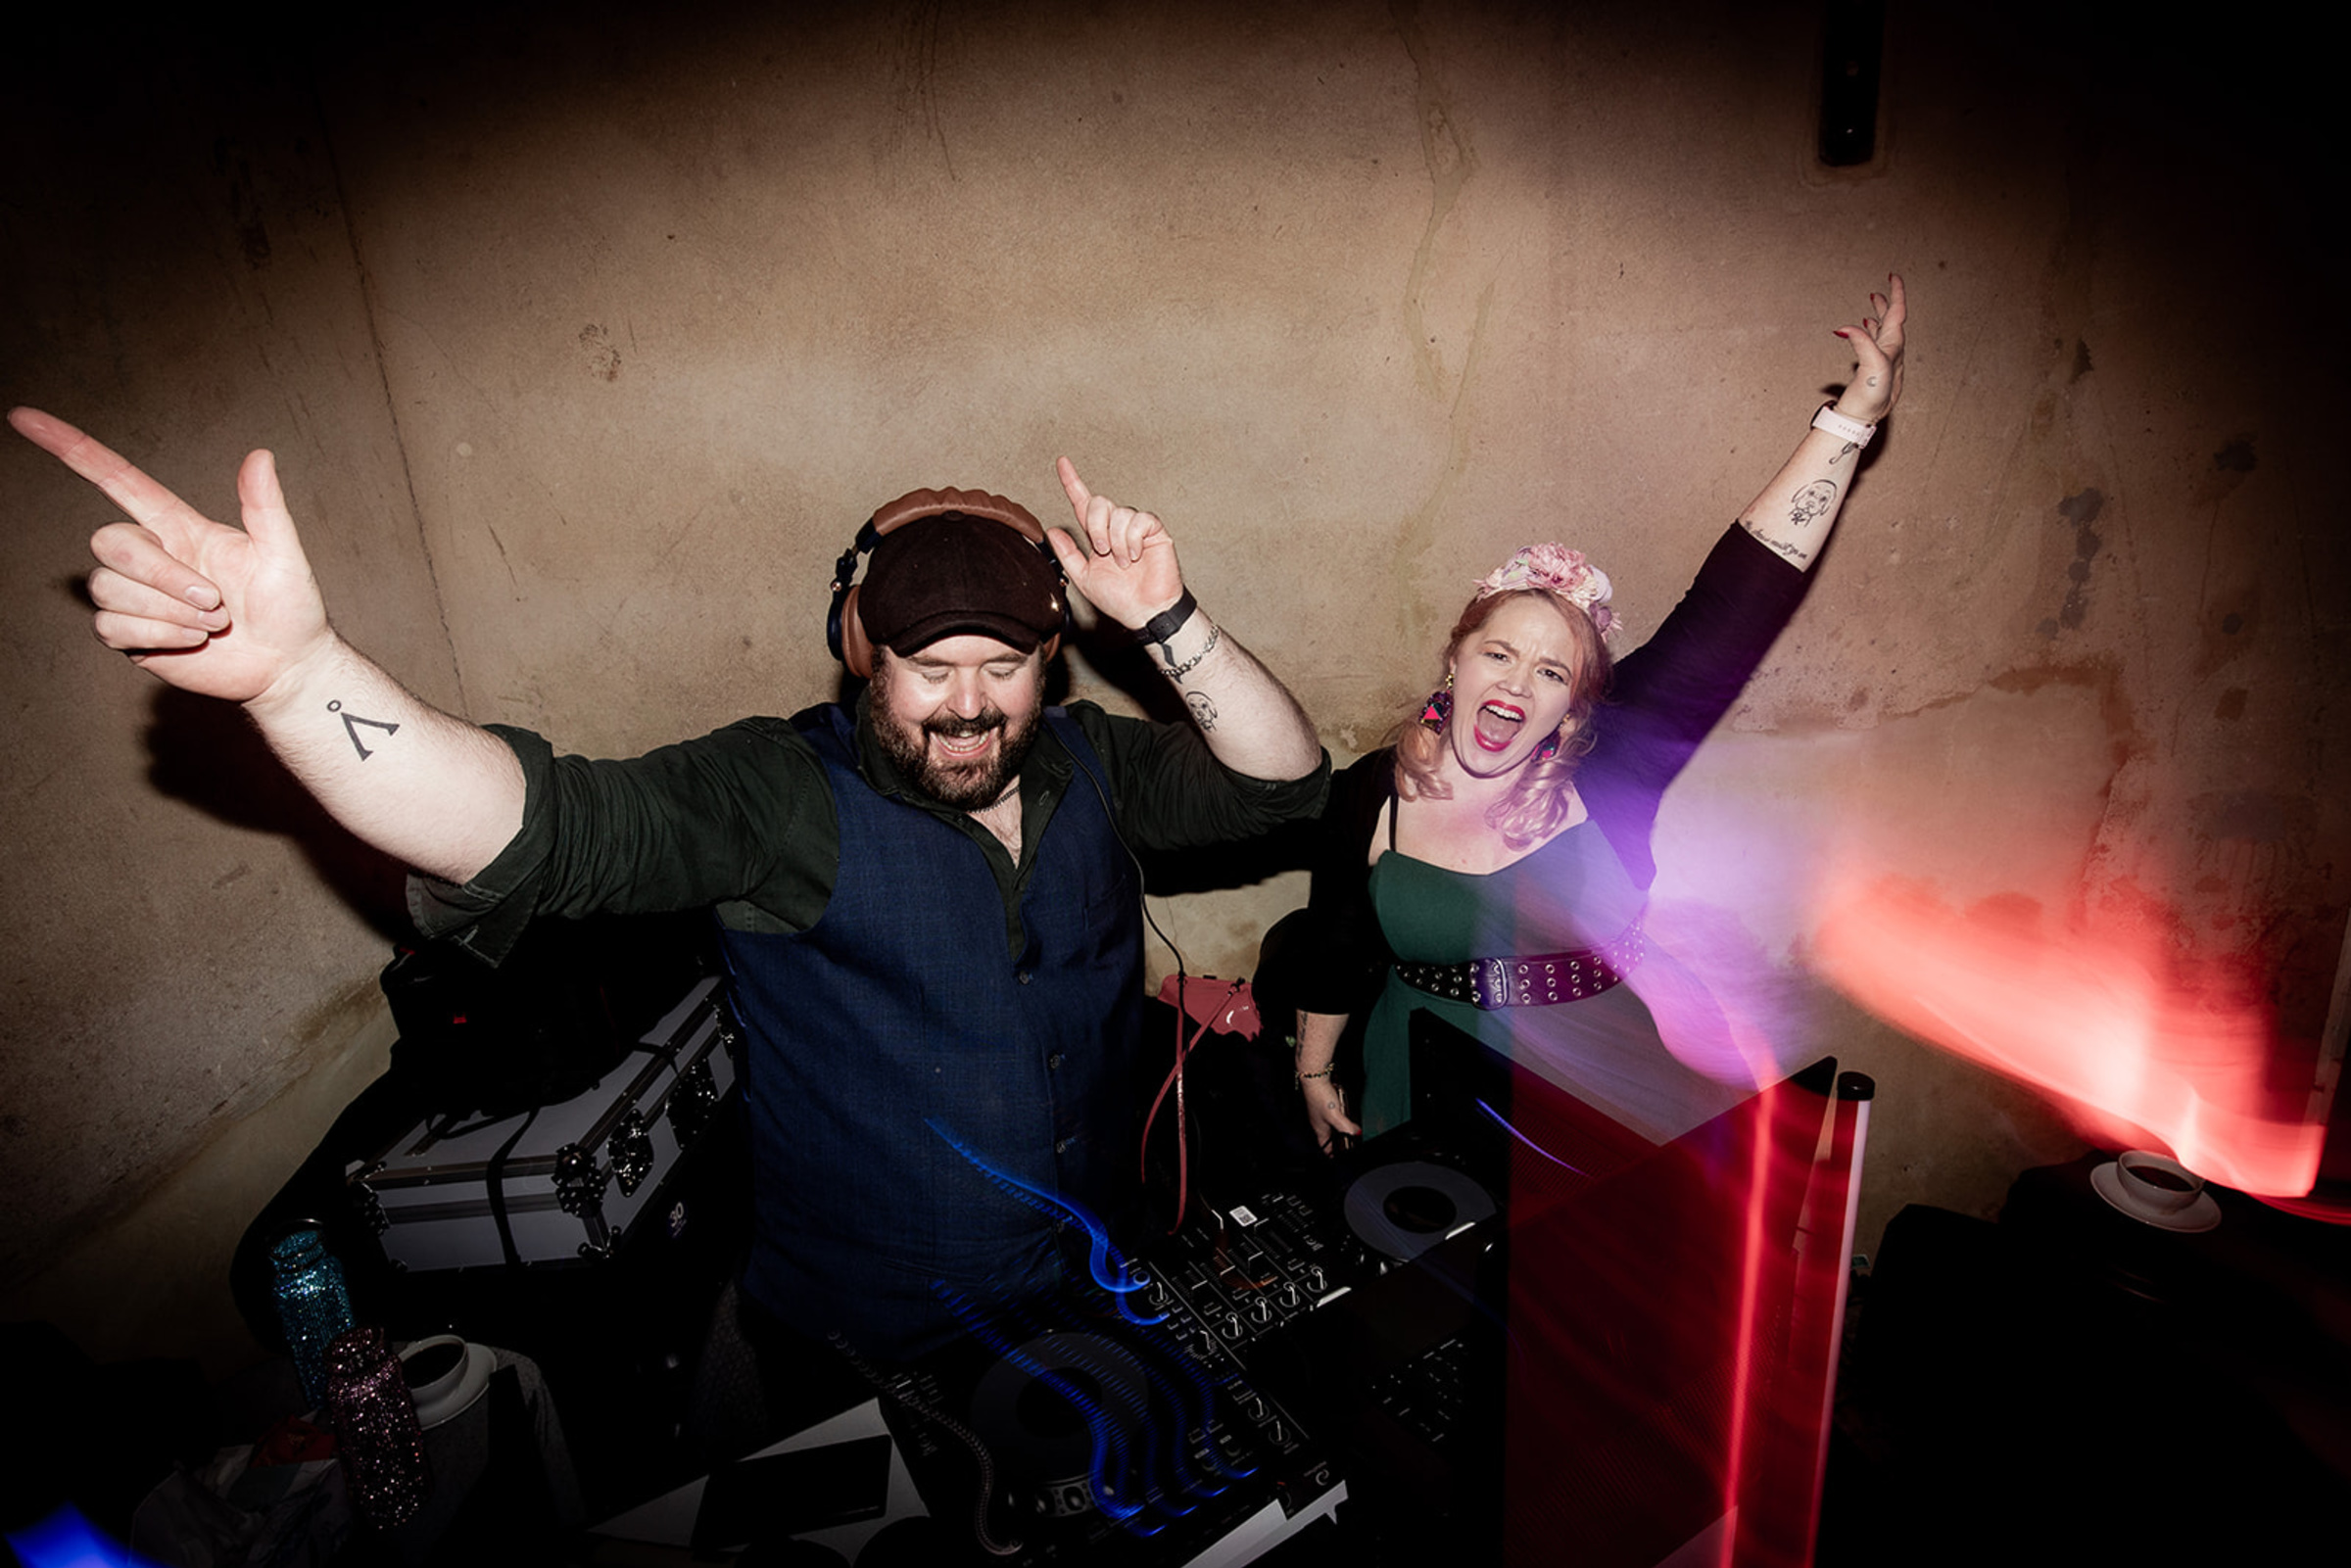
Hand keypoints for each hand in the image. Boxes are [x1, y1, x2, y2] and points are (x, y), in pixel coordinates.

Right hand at [13, 407, 332, 703]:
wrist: (287, 665)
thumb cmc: (290, 608)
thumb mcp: (283, 553)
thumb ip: (265, 507)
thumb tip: (261, 455)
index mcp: (178, 527)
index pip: (115, 479)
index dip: (71, 449)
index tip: (25, 418)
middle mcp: (151, 556)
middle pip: (110, 543)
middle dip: (161, 575)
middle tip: (215, 602)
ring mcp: (136, 596)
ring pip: (108, 588)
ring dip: (167, 610)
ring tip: (211, 624)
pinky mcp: (130, 634)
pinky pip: (111, 626)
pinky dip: (156, 633)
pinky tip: (191, 641)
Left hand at [1047, 456, 1185, 631]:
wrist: (1145, 612)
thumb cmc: (1119, 599)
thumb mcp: (1084, 577)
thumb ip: (1068, 554)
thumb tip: (1052, 531)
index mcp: (1098, 536)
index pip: (1083, 504)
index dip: (1072, 482)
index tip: (1062, 462)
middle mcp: (1116, 527)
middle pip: (1099, 503)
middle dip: (1096, 526)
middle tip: (1102, 551)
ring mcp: (1136, 528)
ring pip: (1119, 513)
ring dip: (1117, 540)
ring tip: (1124, 562)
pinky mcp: (1155, 531)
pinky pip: (1140, 520)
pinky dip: (1133, 539)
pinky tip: (1137, 555)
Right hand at [1300, 1075, 1360, 1154]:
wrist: (1314, 1078)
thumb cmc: (1320, 1097)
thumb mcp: (1336, 1115)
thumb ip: (1346, 1126)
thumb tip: (1355, 1133)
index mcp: (1319, 1129)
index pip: (1324, 1146)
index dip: (1330, 1153)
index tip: (1336, 1158)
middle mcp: (1318, 1122)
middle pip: (1328, 1136)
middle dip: (1337, 1141)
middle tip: (1347, 1143)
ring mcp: (1320, 1112)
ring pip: (1330, 1124)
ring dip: (1338, 1127)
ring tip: (1348, 1129)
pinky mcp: (1323, 1103)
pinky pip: (1331, 1113)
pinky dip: (1337, 1115)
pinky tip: (1343, 1111)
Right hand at [1829, 273, 1906, 425]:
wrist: (1862, 421)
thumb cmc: (1871, 397)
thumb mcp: (1871, 366)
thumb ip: (1861, 343)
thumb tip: (1845, 328)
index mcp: (1893, 347)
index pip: (1898, 313)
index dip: (1897, 293)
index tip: (1893, 277)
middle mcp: (1890, 353)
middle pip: (1892, 322)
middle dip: (1887, 304)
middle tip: (1879, 292)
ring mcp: (1881, 363)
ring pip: (1882, 335)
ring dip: (1877, 320)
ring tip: (1871, 311)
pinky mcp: (1871, 373)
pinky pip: (1872, 348)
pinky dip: (1868, 337)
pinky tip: (1862, 338)